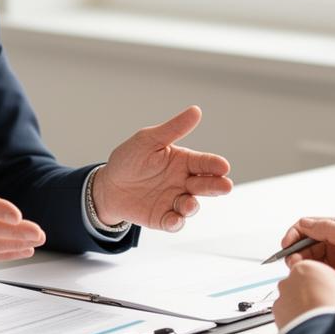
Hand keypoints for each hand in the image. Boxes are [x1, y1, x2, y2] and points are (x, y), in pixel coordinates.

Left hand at [91, 106, 231, 231]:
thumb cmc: (130, 158)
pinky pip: (173, 222)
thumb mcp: (149, 140)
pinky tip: (175, 219)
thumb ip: (173, 129)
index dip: (215, 165)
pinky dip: (176, 222)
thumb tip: (196, 110)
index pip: (204, 162)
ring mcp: (174, 201)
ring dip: (192, 206)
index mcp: (183, 161)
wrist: (108, 185)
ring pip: (191, 206)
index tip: (224, 166)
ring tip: (188, 203)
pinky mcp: (162, 218)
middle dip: (216, 186)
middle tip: (225, 186)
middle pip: (205, 185)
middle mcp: (183, 182)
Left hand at [272, 260, 334, 328]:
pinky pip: (285, 313)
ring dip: (300, 305)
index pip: (311, 269)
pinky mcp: (277, 313)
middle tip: (322, 305)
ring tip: (315, 318)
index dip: (321, 281)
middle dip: (309, 292)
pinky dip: (293, 317)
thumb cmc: (333, 309)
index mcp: (306, 268)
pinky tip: (305, 324)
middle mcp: (289, 280)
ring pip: (291, 298)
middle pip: (299, 282)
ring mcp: (282, 296)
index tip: (328, 289)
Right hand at [278, 216, 334, 275]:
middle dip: (296, 251)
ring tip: (302, 271)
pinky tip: (314, 279)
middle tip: (291, 261)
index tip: (287, 243)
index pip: (311, 227)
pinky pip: (318, 276)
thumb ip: (330, 227)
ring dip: (303, 265)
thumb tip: (306, 223)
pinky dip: (313, 276)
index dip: (297, 233)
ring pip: (310, 261)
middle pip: (307, 244)